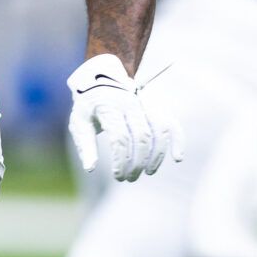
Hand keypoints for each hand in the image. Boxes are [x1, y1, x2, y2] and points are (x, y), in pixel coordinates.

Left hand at [67, 54, 180, 180]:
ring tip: (149, 172)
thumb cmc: (89, 105)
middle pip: (141, 136)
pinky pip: (171, 122)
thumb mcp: (78, 121)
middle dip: (137, 162)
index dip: (120, 160)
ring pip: (159, 130)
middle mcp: (130, 104)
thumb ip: (85, 144)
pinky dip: (178, 140)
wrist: (102, 78)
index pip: (120, 137)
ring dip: (157, 155)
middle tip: (129, 178)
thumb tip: (90, 168)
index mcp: (109, 107)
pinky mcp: (155, 107)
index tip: (117, 175)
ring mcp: (145, 104)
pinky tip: (177, 158)